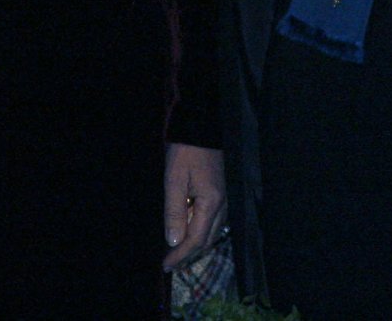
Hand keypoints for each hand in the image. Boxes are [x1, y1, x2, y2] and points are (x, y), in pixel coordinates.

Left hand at [162, 142, 226, 269]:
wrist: (203, 126)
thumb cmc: (186, 151)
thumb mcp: (174, 179)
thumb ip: (174, 211)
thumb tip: (173, 241)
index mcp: (211, 202)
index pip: (196, 239)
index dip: (181, 255)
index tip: (166, 265)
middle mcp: (223, 204)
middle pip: (207, 239)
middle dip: (189, 255)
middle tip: (170, 264)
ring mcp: (225, 198)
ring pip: (213, 231)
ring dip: (196, 245)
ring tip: (178, 252)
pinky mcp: (223, 192)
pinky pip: (215, 220)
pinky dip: (202, 231)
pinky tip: (190, 230)